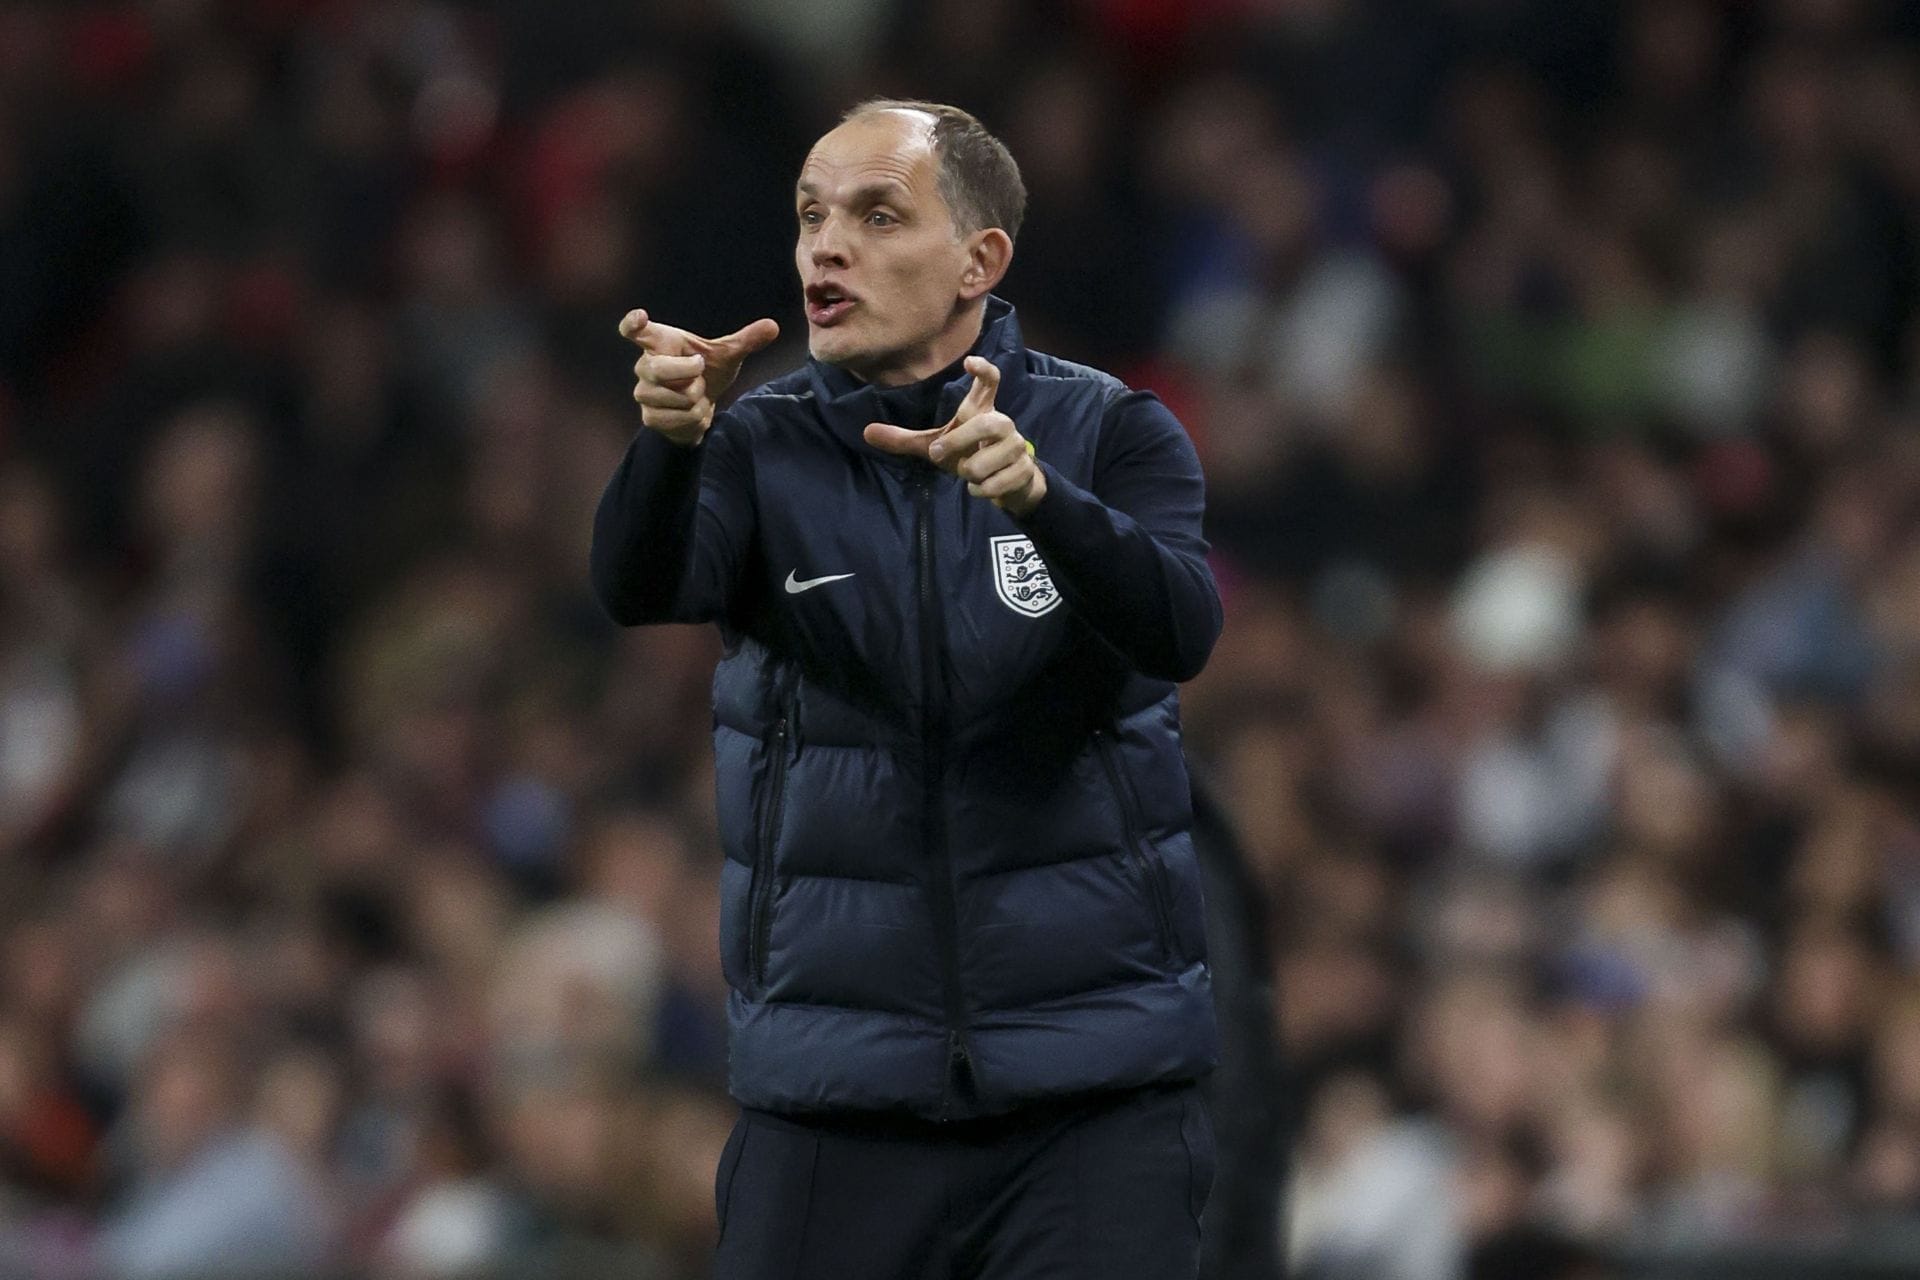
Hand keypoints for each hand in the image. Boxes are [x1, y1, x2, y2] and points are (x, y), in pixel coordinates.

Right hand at [618, 310, 779, 446]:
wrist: (700, 409)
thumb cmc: (707, 373)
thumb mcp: (728, 355)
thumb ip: (747, 340)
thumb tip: (773, 326)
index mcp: (659, 343)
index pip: (636, 330)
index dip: (633, 324)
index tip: (640, 317)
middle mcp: (644, 365)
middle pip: (659, 369)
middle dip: (690, 373)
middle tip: (701, 372)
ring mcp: (644, 392)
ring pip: (677, 397)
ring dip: (697, 399)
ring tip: (697, 394)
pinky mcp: (649, 416)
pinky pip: (677, 417)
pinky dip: (695, 417)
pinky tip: (693, 412)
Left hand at [863, 356, 1046, 516]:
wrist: (1010, 484)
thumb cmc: (969, 456)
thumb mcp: (936, 447)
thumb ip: (904, 440)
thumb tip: (866, 432)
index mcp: (982, 411)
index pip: (989, 382)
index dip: (982, 370)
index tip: (969, 362)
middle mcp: (1003, 424)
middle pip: (986, 424)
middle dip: (959, 442)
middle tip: (939, 455)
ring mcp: (1017, 446)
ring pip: (984, 462)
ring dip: (970, 474)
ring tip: (972, 474)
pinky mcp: (1024, 469)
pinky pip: (994, 484)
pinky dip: (981, 491)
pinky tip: (983, 487)